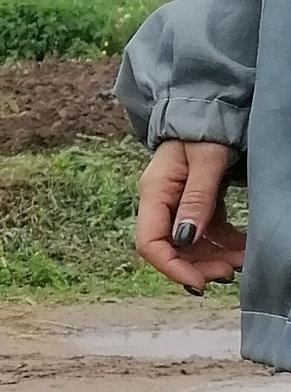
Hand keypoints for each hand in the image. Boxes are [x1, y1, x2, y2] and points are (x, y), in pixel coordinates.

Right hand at [136, 139, 243, 293]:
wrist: (213, 110)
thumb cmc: (207, 131)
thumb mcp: (206, 161)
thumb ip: (196, 199)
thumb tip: (186, 239)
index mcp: (154, 192)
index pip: (150, 242)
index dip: (172, 267)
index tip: (199, 281)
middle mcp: (161, 203)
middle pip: (170, 249)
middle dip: (198, 266)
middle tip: (229, 272)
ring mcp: (177, 205)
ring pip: (190, 246)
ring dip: (214, 258)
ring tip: (242, 261)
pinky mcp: (194, 205)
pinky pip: (206, 233)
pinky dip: (223, 245)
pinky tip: (242, 248)